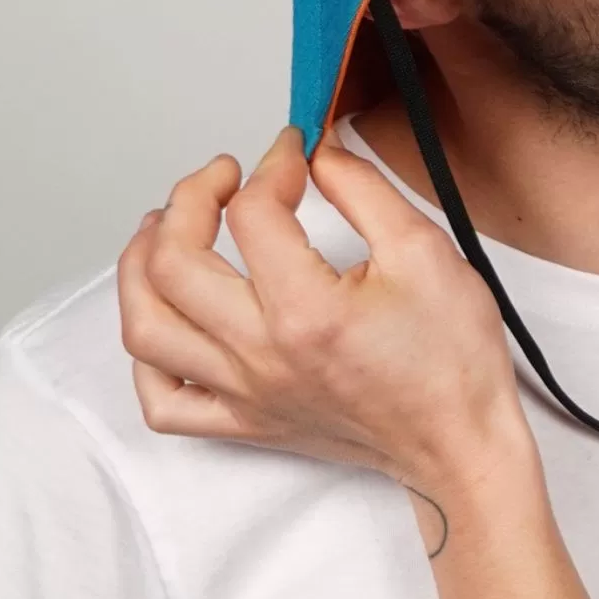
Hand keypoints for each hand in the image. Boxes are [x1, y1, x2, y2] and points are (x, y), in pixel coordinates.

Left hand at [118, 128, 533, 502]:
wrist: (460, 444)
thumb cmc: (453, 361)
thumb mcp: (426, 252)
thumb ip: (364, 191)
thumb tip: (317, 153)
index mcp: (307, 312)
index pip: (253, 214)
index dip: (272, 166)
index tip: (296, 154)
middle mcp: (262, 356)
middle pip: (173, 263)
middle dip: (189, 200)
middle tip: (223, 180)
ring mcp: (246, 394)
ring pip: (146, 329)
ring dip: (138, 268)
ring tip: (163, 231)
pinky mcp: (246, 422)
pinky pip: (162, 401)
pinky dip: (146, 359)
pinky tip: (168, 319)